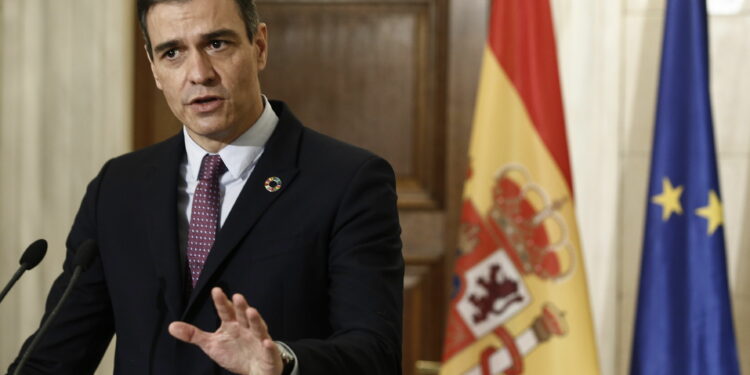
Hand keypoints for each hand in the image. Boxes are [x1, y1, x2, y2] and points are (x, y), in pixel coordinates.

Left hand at [168, 287, 282, 374]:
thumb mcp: (212, 344)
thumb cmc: (234, 353)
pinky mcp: (268, 354)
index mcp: (232, 326)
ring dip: (255, 321)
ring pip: (258, 329)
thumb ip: (194, 335)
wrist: (256, 369)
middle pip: (243, 316)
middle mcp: (246, 330)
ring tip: (251, 311)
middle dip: (241, 307)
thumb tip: (171, 326)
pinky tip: (266, 342)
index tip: (216, 290)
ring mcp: (259, 341)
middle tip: (237, 297)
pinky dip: (268, 347)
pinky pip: (269, 350)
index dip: (221, 302)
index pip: (226, 312)